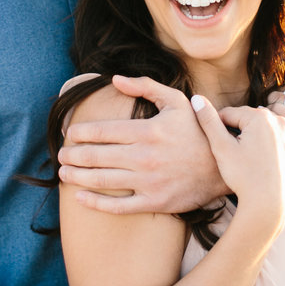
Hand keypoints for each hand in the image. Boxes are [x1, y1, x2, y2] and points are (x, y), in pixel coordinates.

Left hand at [59, 76, 227, 213]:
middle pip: (96, 156)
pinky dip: (95, 203)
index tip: (69, 134)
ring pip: (103, 181)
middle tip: (60, 155)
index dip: (80, 133)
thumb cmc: (198, 130)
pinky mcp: (154, 202)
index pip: (102, 131)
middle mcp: (144, 157)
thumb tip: (115, 79)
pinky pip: (118, 206)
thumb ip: (145, 86)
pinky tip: (80, 198)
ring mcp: (148, 182)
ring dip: (77, 177)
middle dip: (73, 155)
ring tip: (64, 173)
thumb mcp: (176, 101)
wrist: (224, 167)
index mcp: (147, 131)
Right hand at [192, 96, 284, 226]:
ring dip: (253, 137)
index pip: (230, 114)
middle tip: (231, 152)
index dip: (218, 128)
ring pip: (264, 130)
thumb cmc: (242, 176)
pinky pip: (278, 142)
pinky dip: (269, 147)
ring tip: (245, 157)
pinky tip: (261, 161)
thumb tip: (196, 98)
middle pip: (248, 120)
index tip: (216, 144)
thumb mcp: (221, 147)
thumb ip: (209, 120)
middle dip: (237, 131)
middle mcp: (280, 120)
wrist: (268, 204)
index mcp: (260, 117)